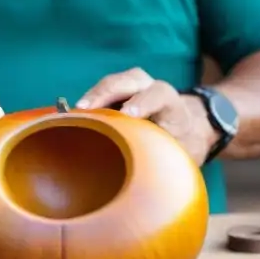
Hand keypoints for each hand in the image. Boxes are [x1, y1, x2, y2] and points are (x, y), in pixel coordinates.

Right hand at [76, 68, 215, 164]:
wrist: (184, 131)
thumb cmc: (181, 146)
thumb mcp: (180, 154)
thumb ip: (166, 158)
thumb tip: (145, 179)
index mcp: (172, 104)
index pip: (160, 94)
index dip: (144, 101)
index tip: (128, 114)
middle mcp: (152, 89)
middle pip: (132, 79)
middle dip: (108, 91)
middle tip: (87, 108)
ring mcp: (134, 88)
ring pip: (114, 82)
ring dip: (94, 94)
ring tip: (76, 110)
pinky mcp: (118, 94)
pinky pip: (102, 92)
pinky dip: (89, 102)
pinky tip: (75, 115)